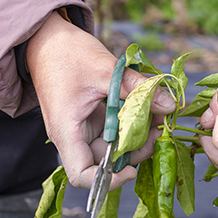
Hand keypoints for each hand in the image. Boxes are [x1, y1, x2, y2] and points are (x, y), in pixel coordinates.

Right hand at [26, 12, 175, 189]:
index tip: (132, 167)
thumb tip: (171, 106)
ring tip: (157, 117)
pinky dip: (131, 123)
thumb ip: (138, 89)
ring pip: (113, 146)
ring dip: (137, 136)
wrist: (46, 37)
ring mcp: (81, 127)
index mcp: (66, 131)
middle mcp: (72, 135)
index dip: (108, 180)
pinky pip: (114, 129)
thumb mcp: (105, 69)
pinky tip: (148, 109)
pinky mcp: (90, 118)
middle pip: (105, 162)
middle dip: (134, 151)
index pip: (82, 175)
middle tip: (158, 130)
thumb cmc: (66, 52)